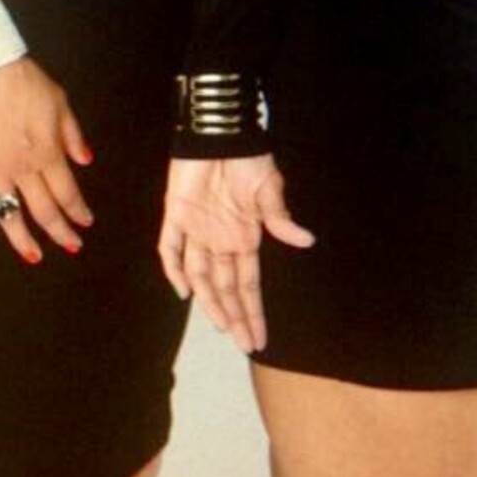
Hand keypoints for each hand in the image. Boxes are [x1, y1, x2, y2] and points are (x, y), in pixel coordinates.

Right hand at [0, 57, 93, 262]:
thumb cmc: (24, 81)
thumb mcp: (60, 102)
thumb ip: (73, 135)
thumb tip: (85, 160)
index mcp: (46, 153)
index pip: (66, 193)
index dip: (78, 211)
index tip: (85, 221)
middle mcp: (20, 168)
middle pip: (42, 210)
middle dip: (60, 231)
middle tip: (71, 245)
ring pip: (7, 213)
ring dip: (21, 239)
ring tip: (33, 256)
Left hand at [159, 154, 314, 353]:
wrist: (221, 131)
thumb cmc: (248, 157)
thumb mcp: (270, 189)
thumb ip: (280, 217)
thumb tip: (306, 240)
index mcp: (243, 236)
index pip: (247, 284)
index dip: (253, 312)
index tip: (259, 339)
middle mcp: (220, 239)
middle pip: (225, 287)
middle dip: (235, 316)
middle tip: (244, 344)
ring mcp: (196, 229)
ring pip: (200, 275)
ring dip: (209, 301)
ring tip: (221, 327)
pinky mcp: (174, 214)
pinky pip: (170, 247)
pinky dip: (173, 268)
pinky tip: (181, 290)